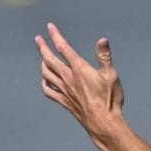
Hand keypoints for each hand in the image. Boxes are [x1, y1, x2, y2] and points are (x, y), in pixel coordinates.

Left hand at [35, 22, 123, 144]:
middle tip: (38, 39)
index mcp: (79, 69)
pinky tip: (45, 80)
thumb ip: (105, 57)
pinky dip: (44, 83)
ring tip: (42, 57)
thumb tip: (102, 40)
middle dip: (43, 47)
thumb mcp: (111, 76)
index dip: (55, 36)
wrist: (103, 123)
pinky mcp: (65, 102)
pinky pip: (49, 91)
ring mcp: (65, 90)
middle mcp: (68, 78)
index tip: (50, 27)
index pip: (63, 48)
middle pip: (49, 59)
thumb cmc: (109, 100)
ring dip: (42, 63)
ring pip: (46, 73)